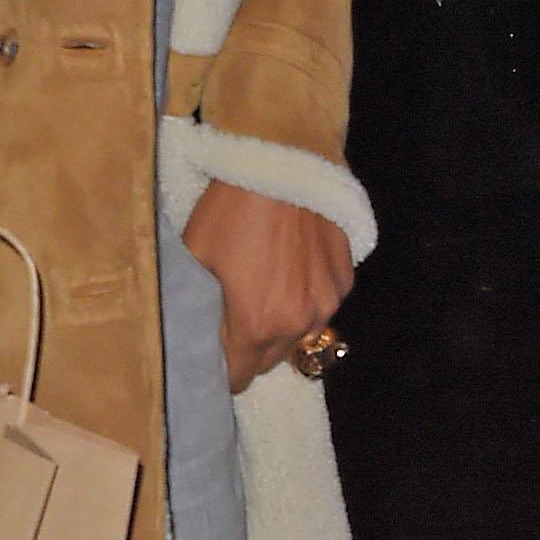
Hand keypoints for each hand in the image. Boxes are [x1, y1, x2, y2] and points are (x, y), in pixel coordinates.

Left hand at [181, 179, 353, 389]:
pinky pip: (321, 306)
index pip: (237, 379)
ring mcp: (327, 302)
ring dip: (279, 323)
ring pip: (297, 336)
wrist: (282, 160)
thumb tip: (198, 344)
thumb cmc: (228, 208)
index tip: (211, 349)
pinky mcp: (344, 279)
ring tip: (264, 284)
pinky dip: (305, 297)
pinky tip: (291, 265)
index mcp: (256, 325)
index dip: (221, 369)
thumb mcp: (195, 259)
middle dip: (248, 347)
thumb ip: (197, 313)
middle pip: (268, 362)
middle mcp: (298, 324)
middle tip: (232, 312)